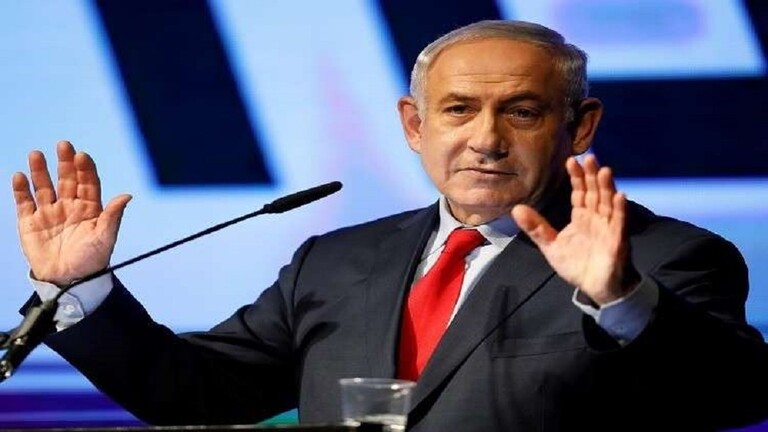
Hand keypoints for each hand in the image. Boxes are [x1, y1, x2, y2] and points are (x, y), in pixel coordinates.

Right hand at [12, 141, 131, 285]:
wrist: (69, 282)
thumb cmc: (92, 261)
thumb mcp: (105, 238)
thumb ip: (112, 216)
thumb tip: (127, 195)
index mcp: (89, 208)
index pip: (87, 182)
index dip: (85, 169)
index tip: (82, 156)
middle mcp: (69, 206)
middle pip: (67, 179)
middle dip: (64, 162)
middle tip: (63, 145)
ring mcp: (49, 213)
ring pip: (44, 186)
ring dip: (40, 171)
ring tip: (36, 154)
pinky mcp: (30, 223)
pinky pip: (24, 202)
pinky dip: (21, 189)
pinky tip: (19, 176)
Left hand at [511, 155, 638, 304]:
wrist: (596, 288)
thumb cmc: (577, 265)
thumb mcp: (551, 246)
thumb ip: (536, 227)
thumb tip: (516, 208)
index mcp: (582, 217)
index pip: (580, 193)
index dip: (577, 177)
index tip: (571, 161)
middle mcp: (597, 218)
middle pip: (595, 193)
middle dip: (593, 176)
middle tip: (590, 157)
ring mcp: (609, 228)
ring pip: (609, 204)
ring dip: (607, 187)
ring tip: (605, 171)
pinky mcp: (618, 241)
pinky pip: (620, 224)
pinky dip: (620, 210)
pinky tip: (620, 196)